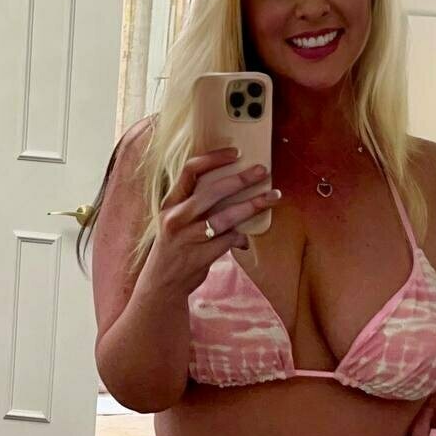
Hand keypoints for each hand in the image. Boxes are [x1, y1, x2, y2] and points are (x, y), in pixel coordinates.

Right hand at [141, 149, 279, 297]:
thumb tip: (232, 185)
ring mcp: (188, 237)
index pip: (189, 170)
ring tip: (273, 197)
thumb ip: (195, 203)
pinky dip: (241, 236)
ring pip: (226, 216)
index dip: (214, 158)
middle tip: (263, 171)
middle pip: (213, 190)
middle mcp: (176, 217)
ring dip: (253, 205)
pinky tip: (246, 238)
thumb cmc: (174, 246)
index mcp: (170, 203)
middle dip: (242, 179)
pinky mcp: (201, 256)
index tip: (236, 152)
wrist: (162, 283)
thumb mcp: (176, 220)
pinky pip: (229, 239)